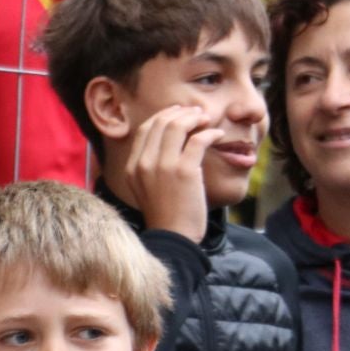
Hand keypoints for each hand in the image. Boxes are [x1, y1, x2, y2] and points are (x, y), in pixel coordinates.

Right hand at [123, 105, 217, 243]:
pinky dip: (211, 132)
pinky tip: (217, 135)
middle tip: (197, 113)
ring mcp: (163, 167)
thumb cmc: (166, 215)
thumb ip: (150, 166)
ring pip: (178, 125)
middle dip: (181, 112)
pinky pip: (198, 139)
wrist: (174, 237)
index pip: (146, 129)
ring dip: (196, 118)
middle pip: (161, 122)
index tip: (179, 115)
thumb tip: (169, 141)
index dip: (164, 116)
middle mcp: (143, 164)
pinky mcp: (184, 171)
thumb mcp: (147, 188)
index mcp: (132, 167)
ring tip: (207, 120)